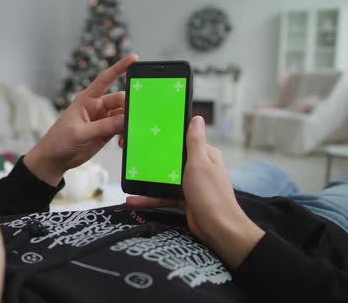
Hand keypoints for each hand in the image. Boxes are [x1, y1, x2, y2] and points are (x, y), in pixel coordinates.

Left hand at [24, 54, 138, 185]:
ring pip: (123, 116)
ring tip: (127, 136)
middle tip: (135, 118)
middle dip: (129, 108)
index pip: (105, 79)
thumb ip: (103, 126)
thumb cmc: (59, 141)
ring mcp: (103, 120)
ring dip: (128, 124)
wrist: (54, 159)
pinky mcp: (106, 133)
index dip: (119, 68)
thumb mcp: (80, 133)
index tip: (134, 59)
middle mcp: (96, 107)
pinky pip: (121, 129)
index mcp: (87, 99)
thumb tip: (125, 120)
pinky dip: (125, 134)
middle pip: (120, 101)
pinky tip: (123, 142)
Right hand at [126, 116, 264, 268]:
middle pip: (171, 158)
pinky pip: (164, 195)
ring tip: (129, 176)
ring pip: (165, 178)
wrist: (218, 229)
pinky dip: (150, 197)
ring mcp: (191, 183)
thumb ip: (195, 141)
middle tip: (132, 154)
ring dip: (148, 180)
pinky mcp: (184, 199)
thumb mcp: (199, 163)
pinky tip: (134, 199)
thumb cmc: (210, 195)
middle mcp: (199, 167)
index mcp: (205, 154)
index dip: (166, 137)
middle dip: (153, 158)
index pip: (184, 140)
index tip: (147, 133)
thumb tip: (197, 118)